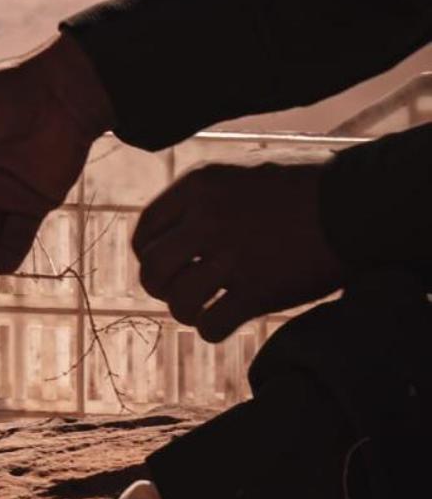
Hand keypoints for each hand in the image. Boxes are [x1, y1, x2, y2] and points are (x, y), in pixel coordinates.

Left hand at [132, 160, 344, 340]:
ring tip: (203, 310)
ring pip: (178, 301)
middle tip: (181, 292)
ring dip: (187, 311)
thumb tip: (180, 220)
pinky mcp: (258, 291)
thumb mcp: (243, 168)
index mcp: (198, 186)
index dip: (149, 256)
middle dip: (161, 287)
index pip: (145, 232)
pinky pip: (211, 325)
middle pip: (153, 269)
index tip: (166, 266)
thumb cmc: (306, 182)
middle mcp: (206, 220)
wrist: (354, 202)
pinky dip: (212, 330)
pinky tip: (224, 323)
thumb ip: (207, 192)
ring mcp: (231, 257)